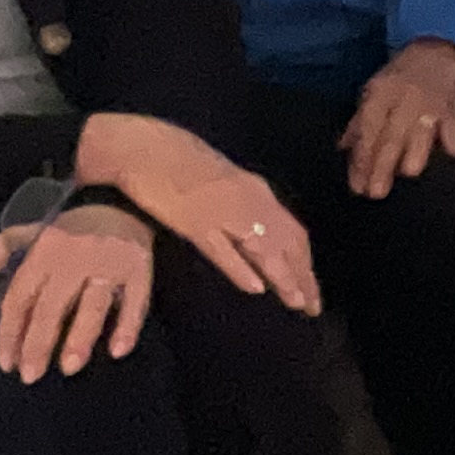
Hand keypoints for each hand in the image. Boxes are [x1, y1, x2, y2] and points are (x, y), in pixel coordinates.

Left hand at [0, 200, 153, 382]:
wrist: (121, 199)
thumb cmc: (71, 228)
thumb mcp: (31, 230)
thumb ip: (1, 247)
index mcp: (43, 252)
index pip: (20, 298)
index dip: (11, 332)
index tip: (7, 362)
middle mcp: (74, 259)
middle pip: (52, 307)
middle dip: (38, 344)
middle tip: (30, 376)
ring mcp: (109, 264)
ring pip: (92, 305)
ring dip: (80, 338)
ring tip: (69, 367)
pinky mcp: (140, 268)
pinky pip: (137, 301)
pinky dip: (129, 326)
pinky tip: (119, 350)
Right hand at [69, 111, 321, 313]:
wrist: (141, 146)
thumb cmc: (178, 160)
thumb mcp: (225, 182)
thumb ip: (245, 205)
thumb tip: (260, 234)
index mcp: (256, 191)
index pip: (293, 232)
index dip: (305, 262)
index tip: (312, 289)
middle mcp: (249, 201)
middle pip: (287, 244)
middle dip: (304, 277)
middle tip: (313, 308)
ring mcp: (223, 212)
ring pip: (263, 249)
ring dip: (283, 277)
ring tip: (297, 303)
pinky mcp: (194, 221)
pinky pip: (222, 249)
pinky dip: (241, 269)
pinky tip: (256, 289)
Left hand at [338, 39, 454, 200]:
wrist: (437, 49)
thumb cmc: (401, 76)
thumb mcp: (375, 91)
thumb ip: (361, 121)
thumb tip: (343, 148)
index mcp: (380, 94)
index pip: (368, 131)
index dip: (361, 159)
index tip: (357, 186)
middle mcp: (403, 99)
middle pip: (391, 137)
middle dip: (382, 166)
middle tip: (375, 193)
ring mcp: (430, 103)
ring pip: (421, 132)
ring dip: (415, 154)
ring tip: (407, 174)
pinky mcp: (454, 106)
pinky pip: (453, 126)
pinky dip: (453, 142)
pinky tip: (453, 157)